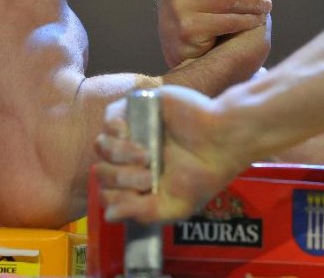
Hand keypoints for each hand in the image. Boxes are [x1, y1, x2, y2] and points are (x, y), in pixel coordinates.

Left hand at [94, 85, 248, 223]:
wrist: (222, 142)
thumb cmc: (203, 176)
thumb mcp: (174, 206)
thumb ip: (141, 213)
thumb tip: (110, 215)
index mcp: (138, 180)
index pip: (106, 191)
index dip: (115, 196)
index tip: (141, 194)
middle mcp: (131, 156)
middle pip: (101, 170)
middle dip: (121, 178)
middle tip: (149, 176)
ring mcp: (133, 132)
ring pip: (101, 145)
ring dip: (120, 155)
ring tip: (147, 156)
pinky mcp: (139, 108)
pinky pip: (109, 117)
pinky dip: (115, 130)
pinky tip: (133, 136)